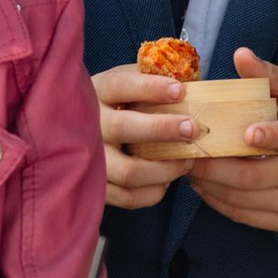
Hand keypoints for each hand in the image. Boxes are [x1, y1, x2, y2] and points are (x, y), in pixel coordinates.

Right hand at [90, 65, 193, 210]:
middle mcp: (87, 126)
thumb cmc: (119, 104)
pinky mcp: (95, 187)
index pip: (120, 85)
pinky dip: (152, 192)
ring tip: (187, 161)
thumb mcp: (128, 84)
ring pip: (128, 171)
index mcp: (96, 92)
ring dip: (164, 168)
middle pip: (122, 128)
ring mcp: (88, 159)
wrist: (85, 132)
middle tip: (192, 128)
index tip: (180, 91)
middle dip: (162, 129)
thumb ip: (153, 80)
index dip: (150, 88)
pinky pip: (127, 197)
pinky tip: (166, 181)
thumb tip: (191, 81)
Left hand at [185, 49, 277, 234]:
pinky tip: (204, 187)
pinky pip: (247, 216)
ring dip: (212, 186)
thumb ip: (268, 74)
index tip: (248, 134)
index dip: (270, 136)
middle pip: (254, 176)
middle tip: (189, 156)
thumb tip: (240, 54)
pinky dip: (220, 203)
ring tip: (190, 169)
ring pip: (245, 200)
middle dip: (216, 168)